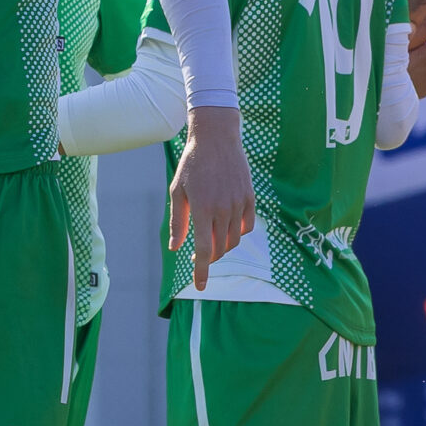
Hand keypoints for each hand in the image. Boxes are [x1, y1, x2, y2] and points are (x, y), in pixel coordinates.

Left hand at [169, 106, 254, 290]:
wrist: (217, 138)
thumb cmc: (192, 164)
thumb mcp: (177, 191)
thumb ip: (178, 221)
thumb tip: (176, 247)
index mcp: (202, 208)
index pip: (205, 250)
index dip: (202, 271)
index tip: (199, 286)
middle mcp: (223, 209)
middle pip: (221, 249)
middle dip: (210, 259)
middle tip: (199, 258)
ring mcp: (239, 203)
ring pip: (234, 240)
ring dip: (223, 248)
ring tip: (212, 243)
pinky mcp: (249, 198)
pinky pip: (246, 226)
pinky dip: (237, 234)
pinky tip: (227, 230)